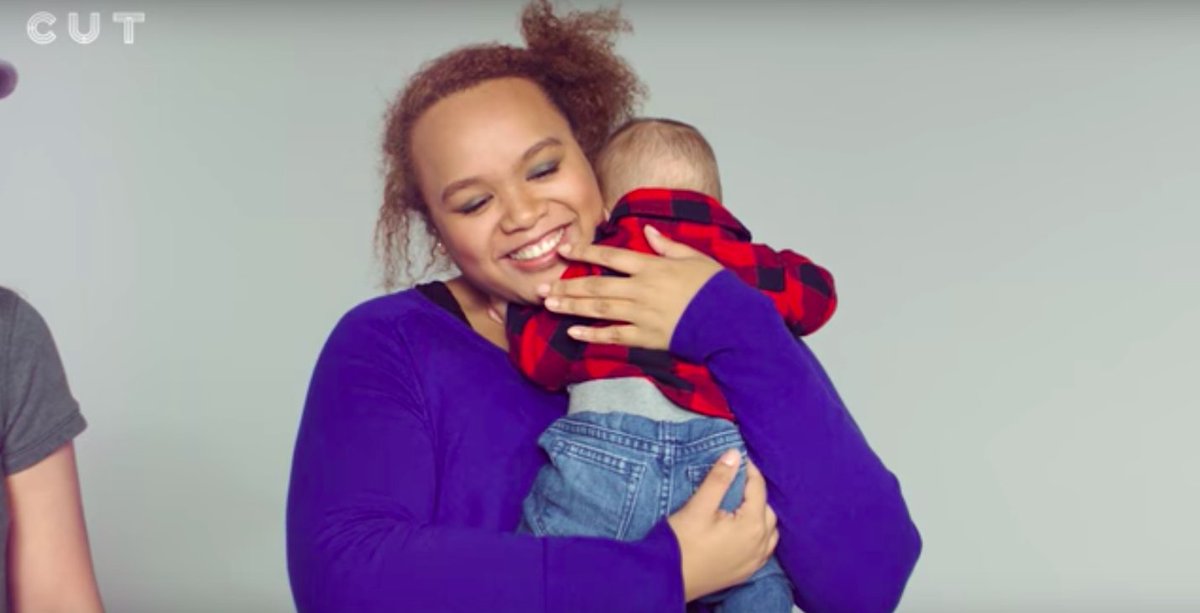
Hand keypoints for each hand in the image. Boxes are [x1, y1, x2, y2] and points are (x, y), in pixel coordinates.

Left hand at [540, 225, 722, 349]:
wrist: (731, 321)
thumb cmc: (716, 287)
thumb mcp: (694, 257)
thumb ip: (667, 245)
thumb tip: (646, 231)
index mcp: (652, 267)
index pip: (610, 258)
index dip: (585, 253)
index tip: (563, 251)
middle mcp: (642, 290)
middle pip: (596, 287)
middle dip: (567, 287)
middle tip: (541, 288)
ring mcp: (643, 315)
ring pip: (599, 310)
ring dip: (572, 307)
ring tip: (549, 305)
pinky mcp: (648, 337)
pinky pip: (614, 336)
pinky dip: (592, 335)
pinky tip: (573, 332)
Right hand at [668, 450, 779, 601]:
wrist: (668, 579)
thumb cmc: (682, 543)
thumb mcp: (698, 507)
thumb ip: (719, 479)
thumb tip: (735, 454)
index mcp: (752, 525)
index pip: (758, 488)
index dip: (748, 469)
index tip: (738, 458)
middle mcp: (760, 543)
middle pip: (766, 508)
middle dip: (754, 491)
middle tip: (735, 480)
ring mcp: (755, 560)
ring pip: (769, 530)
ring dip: (759, 514)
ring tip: (740, 503)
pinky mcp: (746, 571)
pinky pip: (763, 548)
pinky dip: (759, 534)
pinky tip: (744, 530)